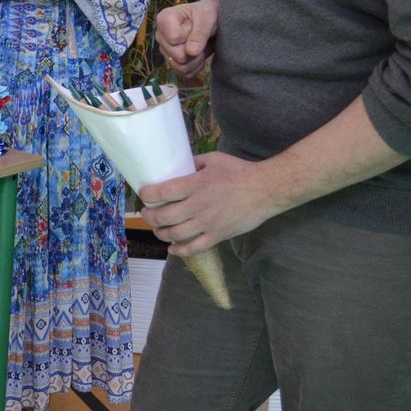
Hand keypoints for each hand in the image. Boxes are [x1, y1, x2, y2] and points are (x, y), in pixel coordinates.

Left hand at [138, 151, 277, 254]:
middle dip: (149, 216)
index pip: (161, 192)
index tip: (144, 194)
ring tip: (158, 228)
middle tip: (146, 213)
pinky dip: (179, 250)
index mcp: (195, 184)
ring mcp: (208, 223)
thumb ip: (193, 162)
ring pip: (174, 234)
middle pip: (163, 217)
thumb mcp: (214, 159)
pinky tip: (172, 247)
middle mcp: (198, 205)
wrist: (267, 189)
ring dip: (160, 233)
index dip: (147, 194)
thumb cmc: (240, 171)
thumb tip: (178, 165)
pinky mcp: (218, 235)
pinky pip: (194, 248)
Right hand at [155, 0, 219, 78]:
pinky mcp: (171, 61)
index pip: (174, 39)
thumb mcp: (207, 17)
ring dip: (196, 60)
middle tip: (202, 39)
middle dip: (194, 51)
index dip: (189, 36)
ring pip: (179, 67)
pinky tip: (199, 56)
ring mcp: (165, 50)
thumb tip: (191, 52)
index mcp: (163, 19)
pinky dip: (195, 67)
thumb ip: (199, 33)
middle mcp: (160, 36)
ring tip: (201, 47)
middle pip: (177, 55)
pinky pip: (183, 73)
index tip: (194, 26)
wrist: (210, 21)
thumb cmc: (207, 14)